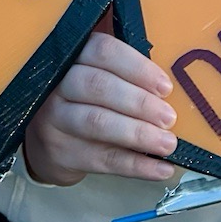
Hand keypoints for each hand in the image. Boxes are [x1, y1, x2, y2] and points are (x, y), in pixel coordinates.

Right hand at [23, 30, 177, 186]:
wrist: (49, 141)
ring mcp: (54, 119)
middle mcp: (58, 84)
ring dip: (137, 134)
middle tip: (169, 118)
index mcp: (74, 57)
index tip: (165, 87)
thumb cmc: (86, 101)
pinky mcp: (61, 152)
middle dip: (139, 103)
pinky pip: (103, 159)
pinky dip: (136, 166)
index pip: (103, 52)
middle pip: (97, 86)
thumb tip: (171, 91)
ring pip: (97, 123)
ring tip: (167, 144)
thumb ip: (128, 76)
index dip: (137, 68)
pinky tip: (160, 169)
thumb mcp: (98, 77)